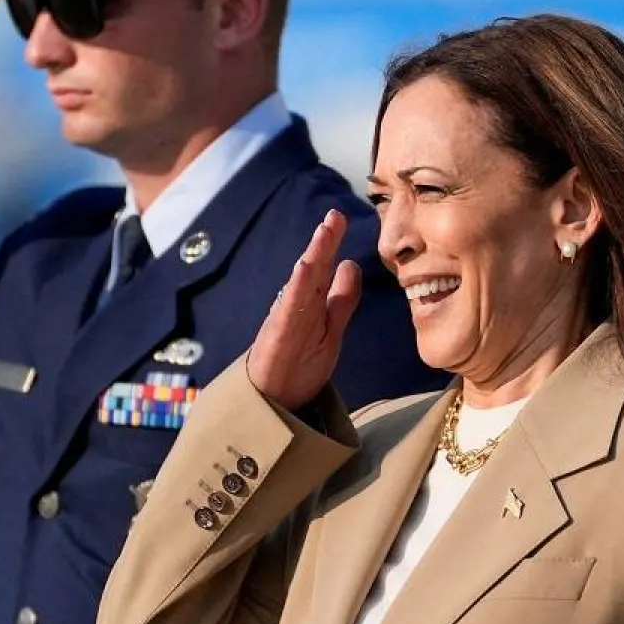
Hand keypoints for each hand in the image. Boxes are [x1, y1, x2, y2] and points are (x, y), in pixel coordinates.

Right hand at [246, 210, 363, 410]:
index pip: (322, 270)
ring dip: (312, 258)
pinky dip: (295, 289)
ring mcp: (286, 324)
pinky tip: (303, 269)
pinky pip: (288, 312)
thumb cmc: (298, 367)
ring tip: (324, 234)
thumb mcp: (330, 331)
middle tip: (335, 215)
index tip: (339, 216)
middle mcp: (296, 309)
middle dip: (323, 243)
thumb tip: (351, 263)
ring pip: (301, 287)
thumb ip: (341, 300)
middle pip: (312, 271)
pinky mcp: (278, 340)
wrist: (272, 407)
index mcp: (310, 305)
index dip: (330, 244)